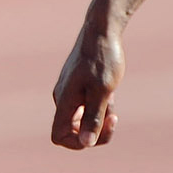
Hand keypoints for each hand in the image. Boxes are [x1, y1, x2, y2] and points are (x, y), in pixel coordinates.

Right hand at [50, 25, 123, 149]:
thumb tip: (86, 143)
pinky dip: (98, 105)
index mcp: (65, 101)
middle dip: (95, 129)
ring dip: (99, 116)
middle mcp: (62, 98)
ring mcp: (69, 91)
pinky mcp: (77, 84)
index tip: (98, 130)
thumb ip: (93, 118)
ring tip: (112, 99)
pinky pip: (85, 105)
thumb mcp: (103, 91)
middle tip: (113, 115)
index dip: (78, 143)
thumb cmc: (103, 59)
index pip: (59, 136)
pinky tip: (110, 93)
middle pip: (73, 131)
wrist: (102, 29)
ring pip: (82, 118)